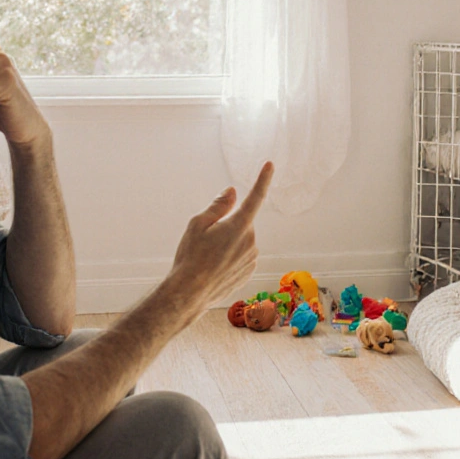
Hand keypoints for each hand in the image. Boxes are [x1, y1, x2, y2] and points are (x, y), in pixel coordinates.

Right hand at [169, 162, 274, 312]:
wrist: (190, 293)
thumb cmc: (190, 257)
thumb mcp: (197, 224)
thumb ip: (218, 206)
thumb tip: (233, 191)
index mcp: (239, 225)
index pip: (255, 197)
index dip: (263, 179)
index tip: (270, 165)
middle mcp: (250, 240)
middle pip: (242, 223)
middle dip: (228, 226)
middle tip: (207, 241)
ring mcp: (252, 257)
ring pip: (242, 241)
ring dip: (229, 243)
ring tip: (208, 258)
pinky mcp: (250, 271)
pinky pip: (242, 257)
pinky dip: (231, 258)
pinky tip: (215, 268)